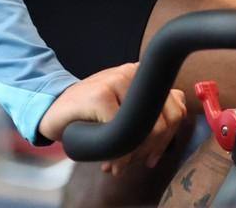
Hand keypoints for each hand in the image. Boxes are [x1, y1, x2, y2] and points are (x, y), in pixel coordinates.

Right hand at [38, 63, 186, 175]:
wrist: (54, 109)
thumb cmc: (90, 112)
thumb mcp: (124, 106)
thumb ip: (151, 104)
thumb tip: (180, 103)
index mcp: (140, 75)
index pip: (175, 109)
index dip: (167, 139)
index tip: (151, 156)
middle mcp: (130, 72)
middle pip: (164, 122)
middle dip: (150, 150)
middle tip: (132, 162)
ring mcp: (115, 80)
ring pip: (146, 128)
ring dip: (133, 154)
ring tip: (118, 162)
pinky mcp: (99, 94)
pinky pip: (122, 134)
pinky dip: (116, 153)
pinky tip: (107, 159)